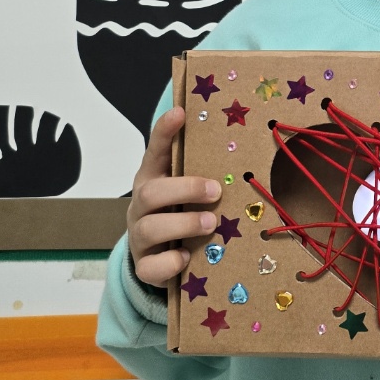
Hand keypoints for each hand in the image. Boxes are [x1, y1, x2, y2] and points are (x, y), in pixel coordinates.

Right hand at [127, 106, 220, 287]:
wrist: (158, 256)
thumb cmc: (179, 212)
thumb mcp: (187, 188)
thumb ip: (203, 169)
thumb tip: (239, 141)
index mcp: (153, 179)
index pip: (154, 151)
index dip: (164, 132)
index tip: (180, 112)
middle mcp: (142, 206)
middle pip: (149, 193)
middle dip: (184, 190)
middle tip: (216, 191)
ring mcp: (140, 237)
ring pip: (149, 228)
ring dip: (184, 224)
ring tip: (211, 224)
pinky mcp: (145, 267)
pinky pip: (150, 267)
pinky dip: (171, 262)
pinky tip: (189, 256)